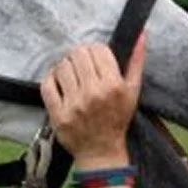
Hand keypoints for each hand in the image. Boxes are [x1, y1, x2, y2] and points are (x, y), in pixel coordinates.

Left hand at [40, 33, 147, 167]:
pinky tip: (58, 82)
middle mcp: (93, 93)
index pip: (97, 50)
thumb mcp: (133, 92)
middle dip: (79, 56)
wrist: (101, 152)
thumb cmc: (118, 120)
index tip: (95, 58)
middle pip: (77, 54)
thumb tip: (140, 35)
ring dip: (65, 66)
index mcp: (113, 86)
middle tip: (82, 65)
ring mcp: (74, 105)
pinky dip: (51, 79)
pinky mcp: (58, 114)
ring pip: (62, 66)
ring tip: (71, 75)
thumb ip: (136, 62)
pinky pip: (47, 84)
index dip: (95, 50)